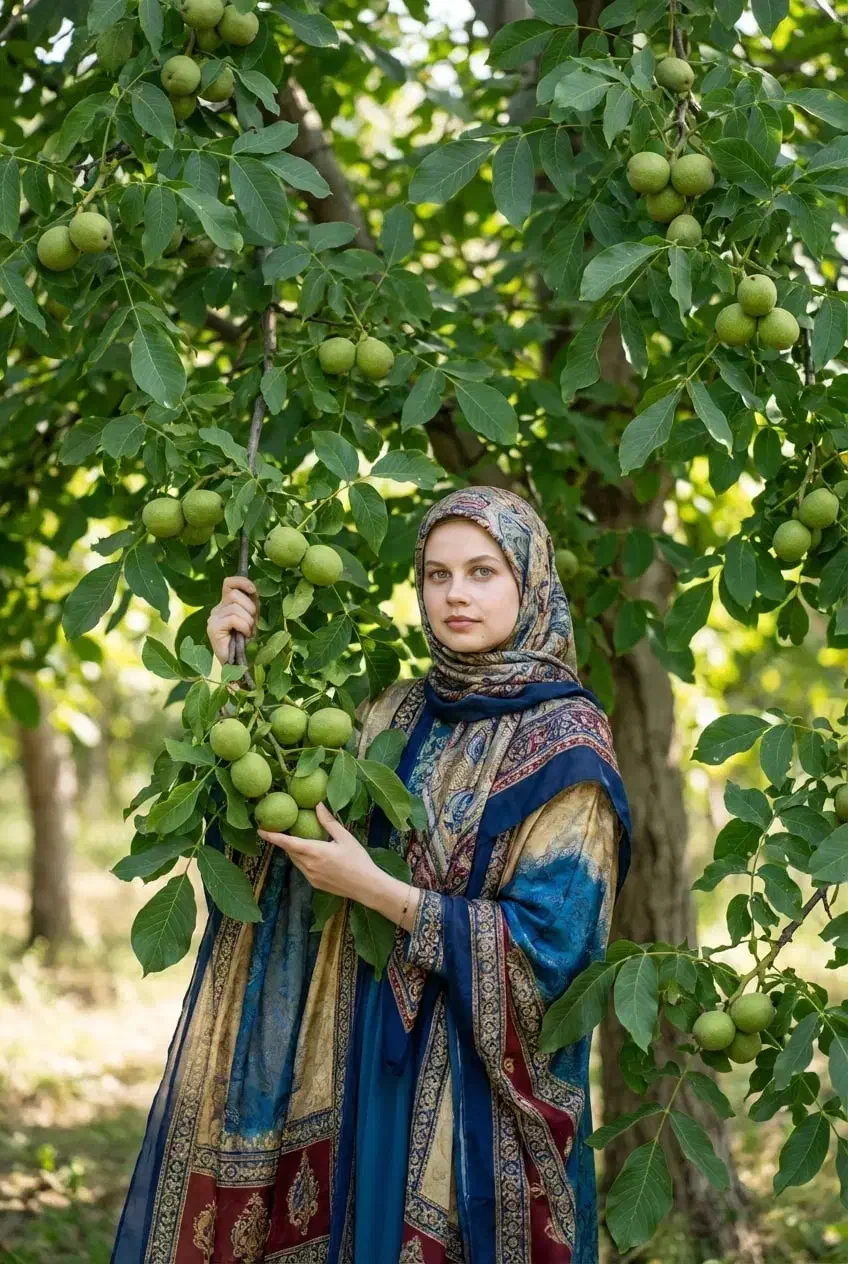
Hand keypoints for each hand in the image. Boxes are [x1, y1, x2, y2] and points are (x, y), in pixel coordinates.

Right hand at [207, 576, 259, 663]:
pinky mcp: (213, 628)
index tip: (253, 590)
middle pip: (234, 595)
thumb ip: (251, 601)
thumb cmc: (245, 639)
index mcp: (226, 603)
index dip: (242, 582)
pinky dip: (244, 626)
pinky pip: (233, 619)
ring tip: (247, 632)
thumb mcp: (252, 615)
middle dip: (250, 608)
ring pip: (235, 607)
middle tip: (251, 623)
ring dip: (248, 620)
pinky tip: (244, 635)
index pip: (229, 582)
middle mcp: (217, 608)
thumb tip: (252, 589)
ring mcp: (213, 618)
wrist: (239, 661)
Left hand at [258, 802, 378, 902]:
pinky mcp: (314, 884)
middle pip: (290, 851)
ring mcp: (310, 877)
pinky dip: (303, 860)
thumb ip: (328, 822)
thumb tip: (318, 805)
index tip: (260, 830)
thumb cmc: (358, 859)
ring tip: (301, 841)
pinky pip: (303, 869)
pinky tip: (314, 856)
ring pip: (296, 861)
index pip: (287, 843)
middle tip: (284, 830)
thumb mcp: (345, 837)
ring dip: (295, 851)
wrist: (366, 886)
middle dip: (285, 841)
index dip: (272, 836)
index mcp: (314, 852)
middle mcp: (308, 865)